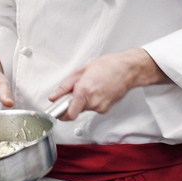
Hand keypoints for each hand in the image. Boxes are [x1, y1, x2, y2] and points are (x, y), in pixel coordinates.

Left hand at [49, 49, 165, 119]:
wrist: (127, 69)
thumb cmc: (107, 66)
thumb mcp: (81, 71)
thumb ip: (65, 86)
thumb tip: (54, 96)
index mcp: (84, 91)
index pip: (69, 114)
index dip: (60, 114)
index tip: (57, 111)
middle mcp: (93, 102)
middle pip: (75, 110)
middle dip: (73, 101)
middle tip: (76, 90)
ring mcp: (100, 107)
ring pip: (84, 109)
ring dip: (83, 100)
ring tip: (90, 87)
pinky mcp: (106, 109)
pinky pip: (93, 108)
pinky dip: (92, 101)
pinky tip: (97, 90)